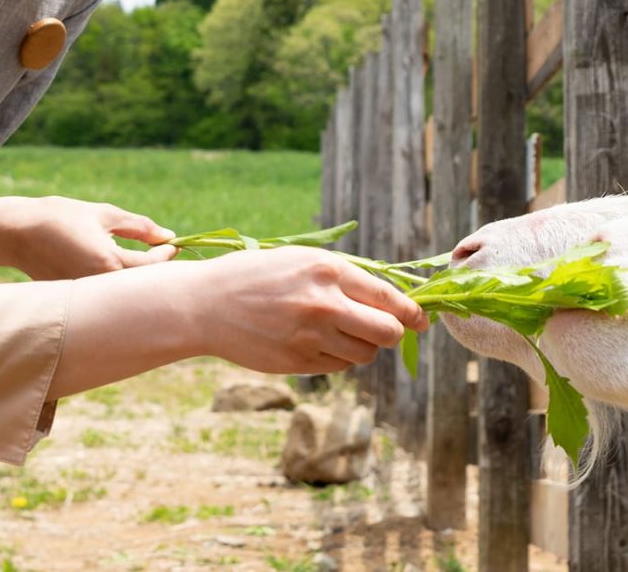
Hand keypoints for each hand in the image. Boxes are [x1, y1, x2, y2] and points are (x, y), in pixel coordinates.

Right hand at [0, 196, 173, 280]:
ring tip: (140, 258)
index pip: (153, 267)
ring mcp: (86, 296)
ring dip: (136, 278)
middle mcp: (99, 286)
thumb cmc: (60, 217)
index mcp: (109, 264)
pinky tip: (114, 269)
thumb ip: (140, 226)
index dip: (167, 254)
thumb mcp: (104, 215)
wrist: (17, 233)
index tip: (171, 243)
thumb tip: (168, 236)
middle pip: (142, 285)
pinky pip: (105, 294)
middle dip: (155, 270)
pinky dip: (115, 284)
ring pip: (124, 292)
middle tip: (161, 252)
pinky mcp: (76, 300)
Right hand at [165, 246, 427, 373]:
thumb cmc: (258, 276)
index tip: (422, 319)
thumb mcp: (302, 261)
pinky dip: (338, 357)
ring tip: (339, 331)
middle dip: (393, 332)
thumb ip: (345, 277)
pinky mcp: (298, 363)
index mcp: (327, 270)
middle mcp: (323, 304)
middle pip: (387, 331)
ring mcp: (310, 337)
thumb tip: (395, 301)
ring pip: (366, 354)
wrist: (206, 305)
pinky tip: (315, 342)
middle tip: (386, 329)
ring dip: (362, 346)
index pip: (389, 297)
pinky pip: (339, 366)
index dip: (413, 312)